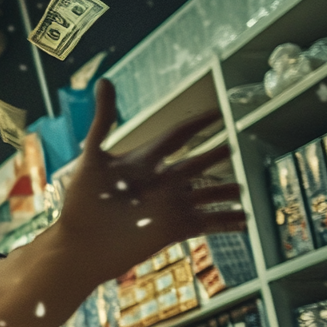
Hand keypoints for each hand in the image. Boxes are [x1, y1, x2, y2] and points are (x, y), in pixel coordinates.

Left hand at [54, 79, 245, 280]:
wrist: (81, 246)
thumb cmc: (82, 202)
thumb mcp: (93, 157)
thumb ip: (103, 120)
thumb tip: (104, 79)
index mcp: (142, 163)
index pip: (175, 137)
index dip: (197, 124)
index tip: (218, 112)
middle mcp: (158, 183)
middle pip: (194, 165)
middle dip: (212, 157)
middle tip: (232, 148)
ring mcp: (168, 206)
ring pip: (204, 195)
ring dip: (224, 192)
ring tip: (243, 189)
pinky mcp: (174, 229)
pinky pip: (207, 223)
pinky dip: (227, 223)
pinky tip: (246, 223)